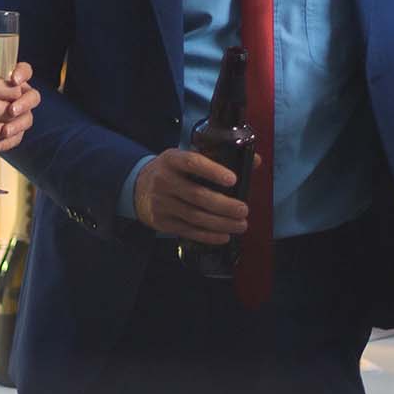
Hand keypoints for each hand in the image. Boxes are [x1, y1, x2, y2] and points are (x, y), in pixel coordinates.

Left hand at [0, 61, 39, 155]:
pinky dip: (8, 142)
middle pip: (32, 97)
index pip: (25, 71)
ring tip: (4, 131)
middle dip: (24, 103)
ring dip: (17, 125)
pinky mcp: (12, 132)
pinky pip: (17, 137)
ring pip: (27, 119)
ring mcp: (18, 116)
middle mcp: (17, 98)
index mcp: (9, 83)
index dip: (23, 73)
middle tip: (11, 110)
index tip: (14, 80)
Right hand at [134, 147, 248, 244]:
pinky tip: (224, 236)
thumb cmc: (173, 171)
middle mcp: (164, 180)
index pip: (192, 163)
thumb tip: (255, 161)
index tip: (233, 180)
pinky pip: (188, 230)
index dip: (213, 171)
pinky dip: (208, 236)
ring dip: (221, 223)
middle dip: (224, 205)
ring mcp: (161, 203)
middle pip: (197, 195)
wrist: (138, 187)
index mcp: (172, 160)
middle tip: (244, 210)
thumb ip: (220, 158)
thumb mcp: (187, 157)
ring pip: (195, 216)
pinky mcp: (162, 221)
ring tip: (241, 225)